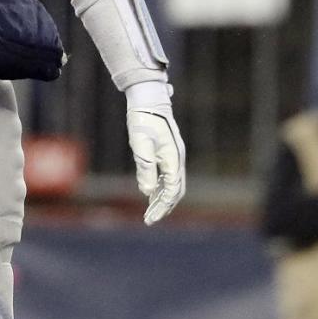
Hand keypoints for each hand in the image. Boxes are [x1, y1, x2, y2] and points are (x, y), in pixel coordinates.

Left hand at [127, 92, 185, 224]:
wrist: (149, 100)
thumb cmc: (143, 120)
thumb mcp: (140, 144)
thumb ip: (145, 167)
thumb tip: (146, 192)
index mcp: (173, 158)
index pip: (171, 190)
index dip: (161, 206)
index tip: (150, 218)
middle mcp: (177, 159)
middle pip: (176, 190)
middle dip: (164, 207)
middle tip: (150, 219)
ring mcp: (175, 156)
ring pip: (174, 184)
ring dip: (163, 199)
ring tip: (150, 211)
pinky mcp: (169, 153)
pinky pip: (169, 176)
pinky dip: (162, 188)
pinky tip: (151, 193)